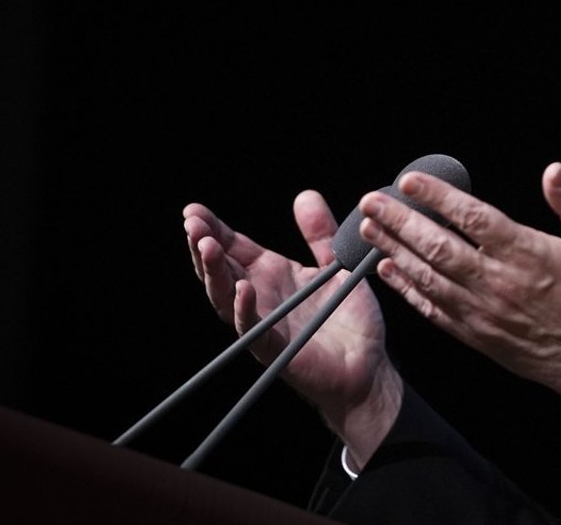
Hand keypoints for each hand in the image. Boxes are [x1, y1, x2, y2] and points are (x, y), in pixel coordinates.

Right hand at [183, 189, 401, 466]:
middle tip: (191, 223)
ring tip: (206, 247)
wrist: (369, 365)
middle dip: (203, 246)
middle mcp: (260, 296)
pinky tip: (242, 288)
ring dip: (214, 272)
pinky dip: (245, 309)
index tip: (194, 210)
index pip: (234, 247)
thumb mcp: (336, 265)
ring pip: (226, 298)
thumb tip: (305, 195)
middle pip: (221, 269)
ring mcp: (263, 323)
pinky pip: (253, 330)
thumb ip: (321, 234)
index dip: (214, 229)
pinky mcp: (275, 348)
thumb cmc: (350, 319)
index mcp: (271, 274)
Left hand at [357, 162, 560, 427]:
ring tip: (367, 229)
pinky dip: (407, 290)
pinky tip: (387, 272)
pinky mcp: (476, 335)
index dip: (437, 196)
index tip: (411, 180)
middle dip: (399, 221)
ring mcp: (483, 312)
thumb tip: (553, 171)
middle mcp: (498, 282)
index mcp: (526, 253)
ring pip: (427, 277)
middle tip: (371, 201)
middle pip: (437, 246)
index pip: (472, 217)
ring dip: (393, 251)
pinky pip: (433, 310)